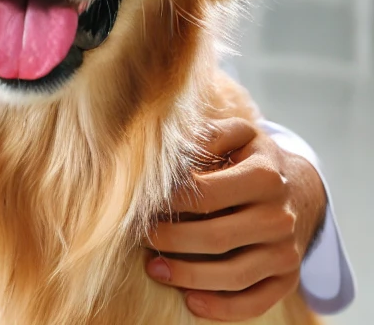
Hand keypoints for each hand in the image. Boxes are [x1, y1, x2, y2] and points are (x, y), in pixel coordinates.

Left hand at [143, 118, 326, 321]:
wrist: (299, 187)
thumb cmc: (251, 157)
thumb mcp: (236, 133)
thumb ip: (206, 136)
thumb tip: (171, 154)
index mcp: (265, 176)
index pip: (206, 194)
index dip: (170, 201)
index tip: (142, 203)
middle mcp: (280, 217)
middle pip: (216, 237)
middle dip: (171, 240)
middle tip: (142, 236)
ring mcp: (287, 252)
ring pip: (234, 275)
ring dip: (188, 276)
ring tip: (154, 268)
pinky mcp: (288, 278)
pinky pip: (255, 302)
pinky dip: (222, 308)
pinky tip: (191, 301)